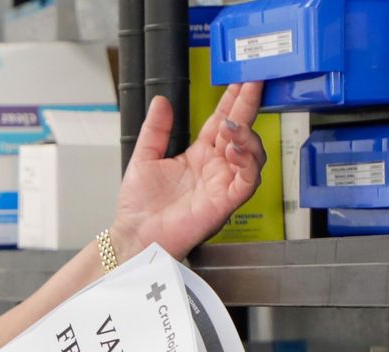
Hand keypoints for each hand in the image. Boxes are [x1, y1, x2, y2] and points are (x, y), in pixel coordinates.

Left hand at [109, 82, 267, 261]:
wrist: (135, 234)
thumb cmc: (139, 206)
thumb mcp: (144, 157)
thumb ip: (156, 129)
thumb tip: (161, 101)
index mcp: (198, 155)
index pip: (221, 122)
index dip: (233, 100)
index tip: (242, 79)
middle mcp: (215, 168)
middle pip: (241, 132)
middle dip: (248, 106)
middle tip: (253, 83)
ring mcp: (221, 184)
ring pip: (252, 156)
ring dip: (247, 136)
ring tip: (233, 125)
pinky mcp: (224, 203)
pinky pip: (247, 182)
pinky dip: (246, 164)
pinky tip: (233, 150)